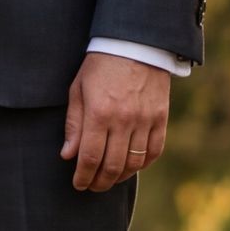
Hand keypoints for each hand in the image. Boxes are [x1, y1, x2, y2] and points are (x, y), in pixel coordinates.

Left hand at [61, 51, 168, 191]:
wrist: (135, 44)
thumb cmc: (100, 66)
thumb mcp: (78, 90)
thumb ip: (73, 124)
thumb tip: (68, 155)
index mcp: (99, 114)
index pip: (90, 158)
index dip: (83, 176)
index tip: (78, 184)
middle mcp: (124, 120)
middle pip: (112, 165)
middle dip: (99, 182)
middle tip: (92, 186)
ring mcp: (145, 120)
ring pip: (134, 163)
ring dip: (120, 177)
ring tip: (109, 179)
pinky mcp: (161, 118)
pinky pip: (154, 151)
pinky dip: (143, 164)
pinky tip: (132, 167)